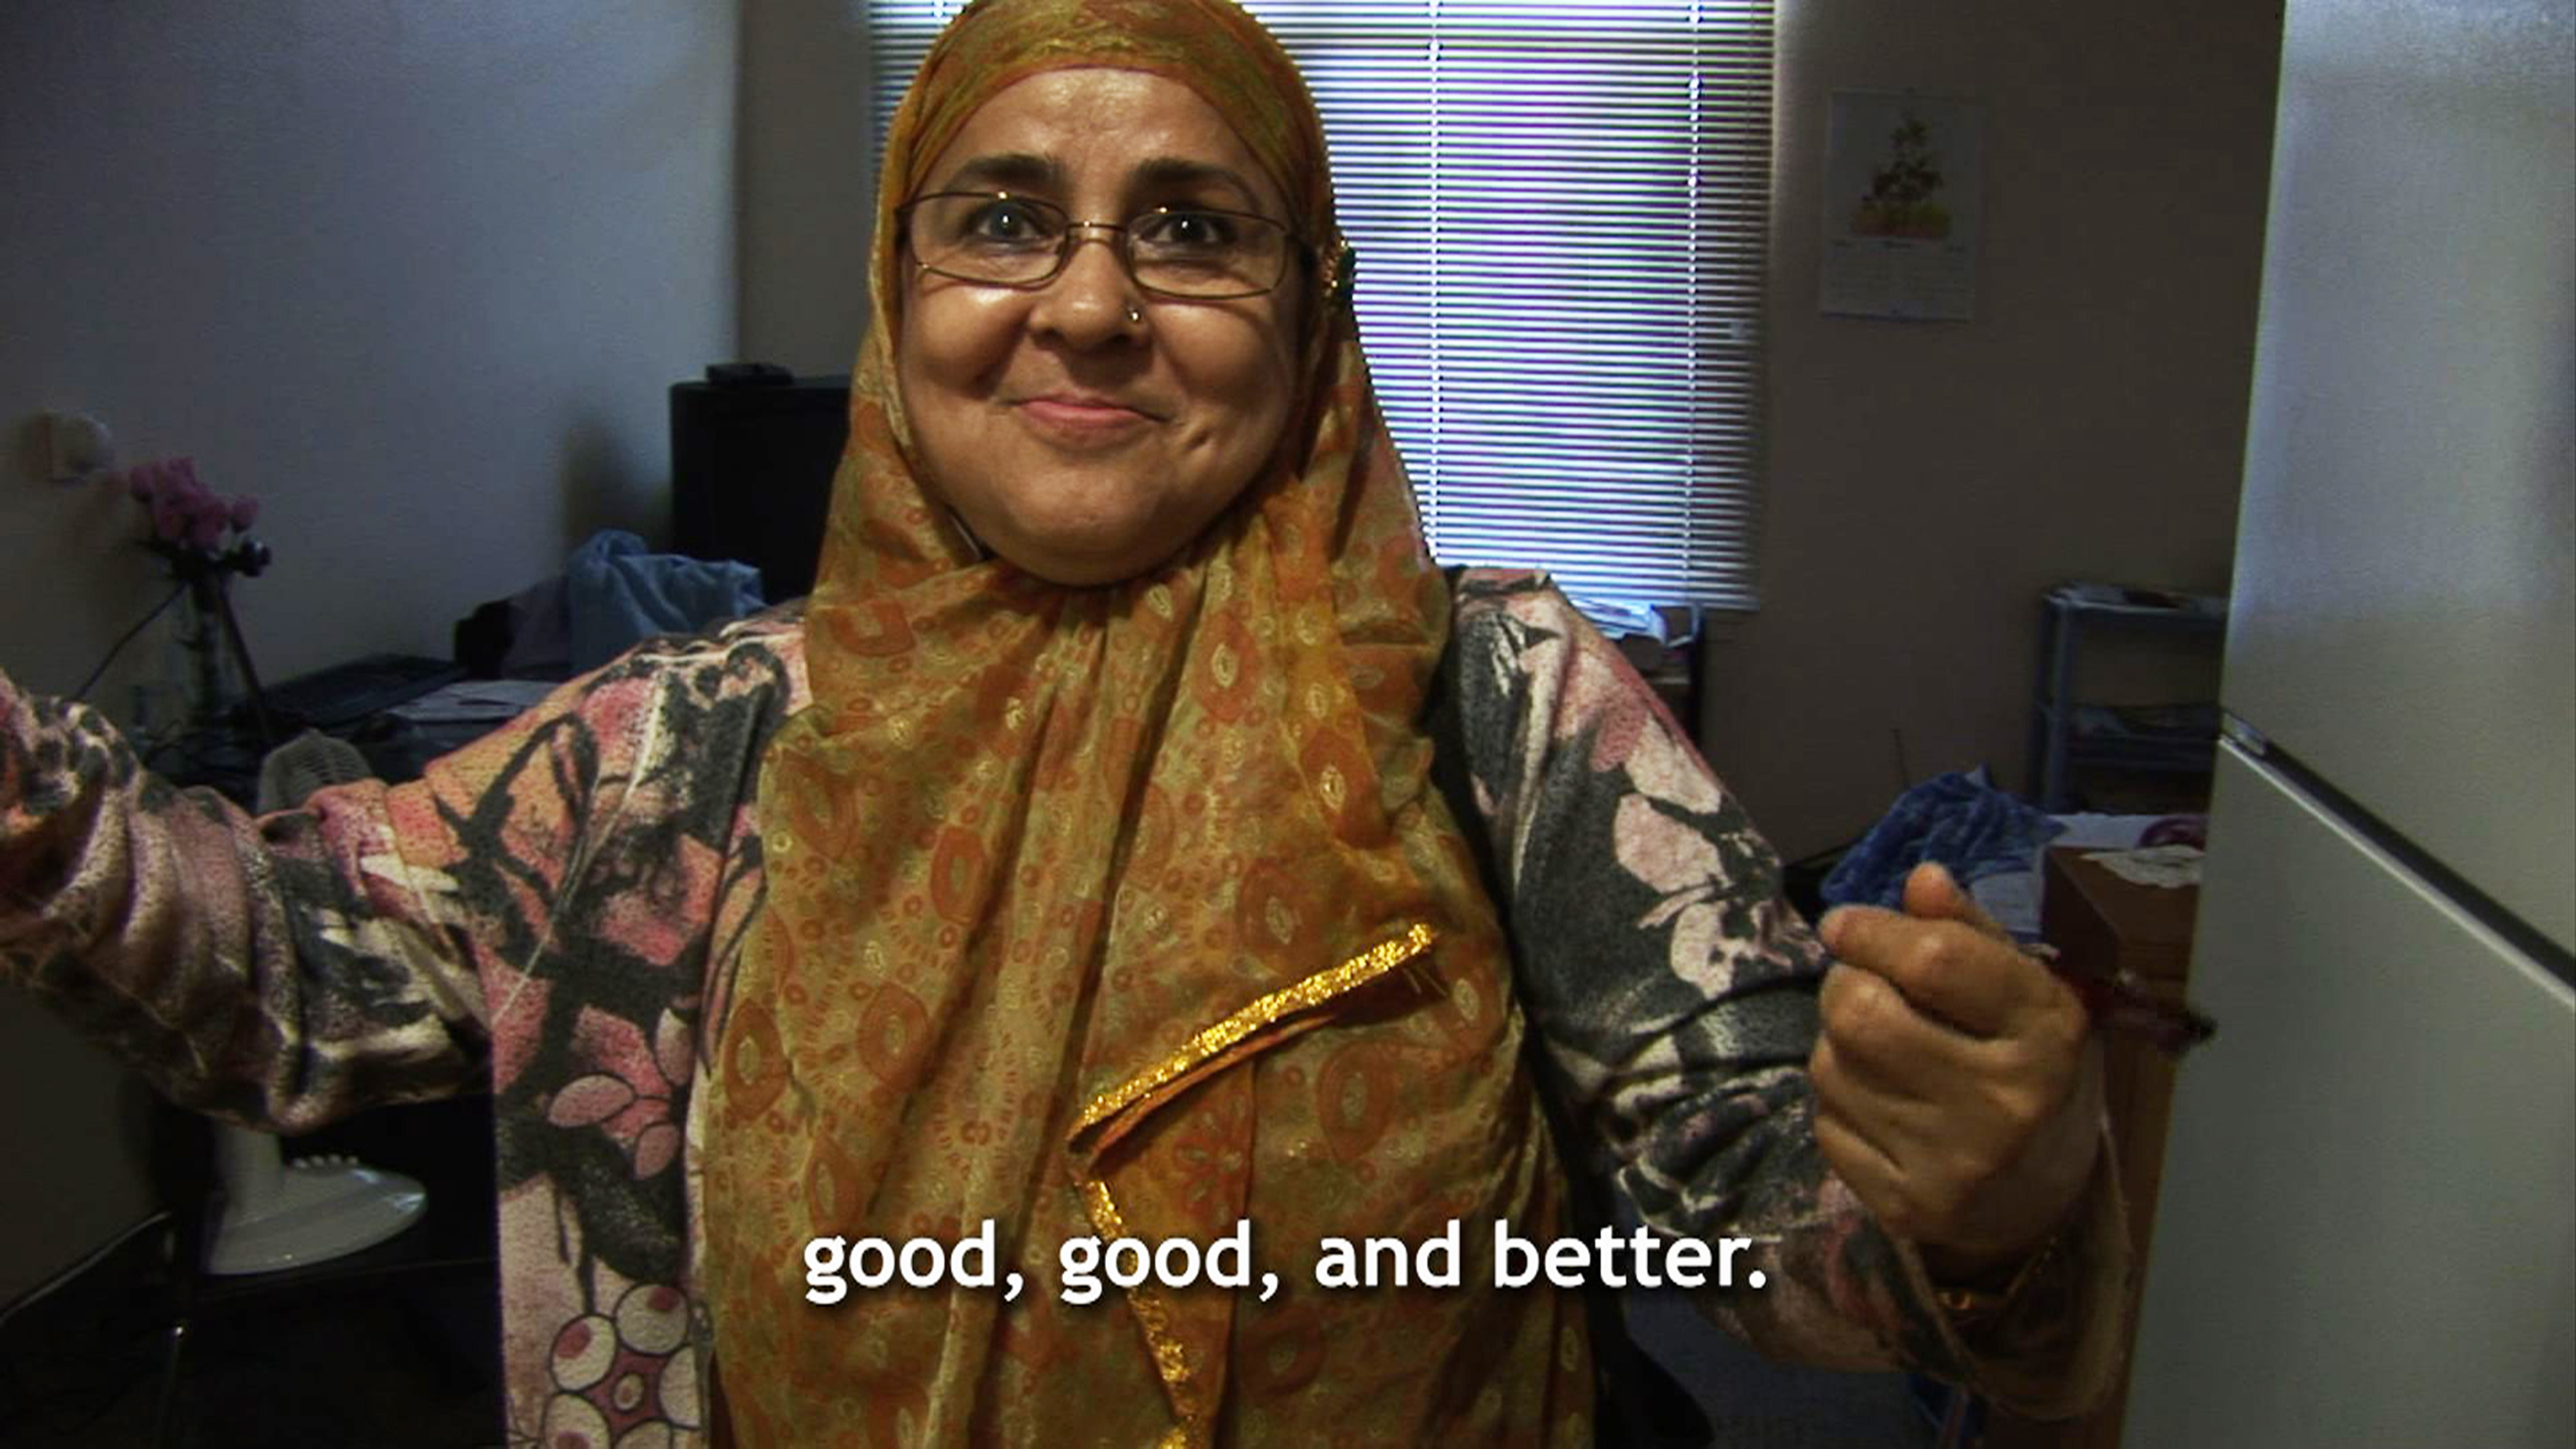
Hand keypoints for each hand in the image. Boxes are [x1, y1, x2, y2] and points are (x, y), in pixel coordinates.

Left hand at [1809, 862, 2102, 1278]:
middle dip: (1846, 983)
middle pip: (1860, 1012)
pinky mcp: (1905, 1206)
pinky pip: (1825, 1123)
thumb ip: (1970, 931)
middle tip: (1863, 984)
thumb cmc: (2023, 1063)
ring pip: (1831, 1065)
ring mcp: (1953, 1165)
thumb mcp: (2021, 990)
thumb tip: (1921, 878)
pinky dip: (1839, 1102)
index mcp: (2046, 1033)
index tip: (1842, 923)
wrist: (2040, 1194)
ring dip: (1837, 1042)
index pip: (1934, 961)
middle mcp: (2004, 1105)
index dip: (1872, 930)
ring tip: (1881, 1048)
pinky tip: (1881, 1105)